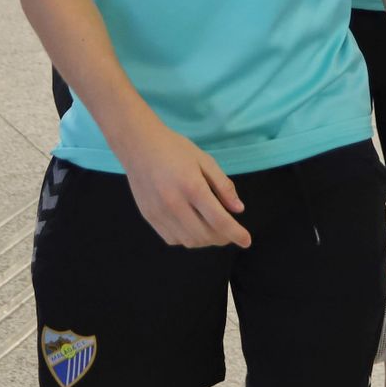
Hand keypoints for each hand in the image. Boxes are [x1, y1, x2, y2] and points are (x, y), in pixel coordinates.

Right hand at [117, 119, 250, 247]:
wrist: (139, 146)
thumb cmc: (175, 149)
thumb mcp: (205, 161)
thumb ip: (223, 186)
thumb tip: (238, 209)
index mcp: (192, 187)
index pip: (219, 220)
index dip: (236, 234)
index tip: (247, 241)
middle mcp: (174, 204)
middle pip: (205, 235)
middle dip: (223, 238)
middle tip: (230, 232)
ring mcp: (159, 213)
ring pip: (188, 241)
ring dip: (205, 240)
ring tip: (213, 229)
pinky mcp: (149, 217)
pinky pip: (172, 239)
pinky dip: (187, 238)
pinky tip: (193, 226)